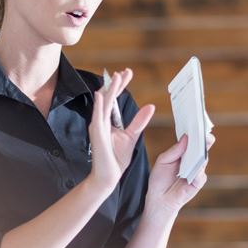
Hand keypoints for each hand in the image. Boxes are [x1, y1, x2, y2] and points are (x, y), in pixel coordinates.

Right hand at [88, 68, 154, 189]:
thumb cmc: (116, 158)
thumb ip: (139, 121)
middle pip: (108, 98)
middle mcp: (101, 121)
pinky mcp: (97, 135)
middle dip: (116, 83)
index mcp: (108, 121)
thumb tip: (150, 107)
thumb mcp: (132, 136)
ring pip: (103, 104)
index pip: (114, 99)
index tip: (127, 73)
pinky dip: (99, 106)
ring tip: (116, 77)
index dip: (120, 85)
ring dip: (109, 90)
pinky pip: (97, 117)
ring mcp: (97, 127)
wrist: (108, 176)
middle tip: (124, 71)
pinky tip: (102, 95)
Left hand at [146, 132, 215, 214]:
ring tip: (201, 143)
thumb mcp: (163, 161)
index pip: (192, 140)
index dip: (195, 132)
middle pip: (201, 148)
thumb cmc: (159, 179)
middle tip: (204, 131)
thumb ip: (174, 151)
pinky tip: (196, 165)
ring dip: (202, 153)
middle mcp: (192, 160)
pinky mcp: (198, 182)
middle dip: (203, 139)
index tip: (197, 121)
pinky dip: (198, 170)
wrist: (158, 199)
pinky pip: (200, 174)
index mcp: (184, 153)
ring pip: (203, 159)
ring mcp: (197, 171)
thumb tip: (186, 138)